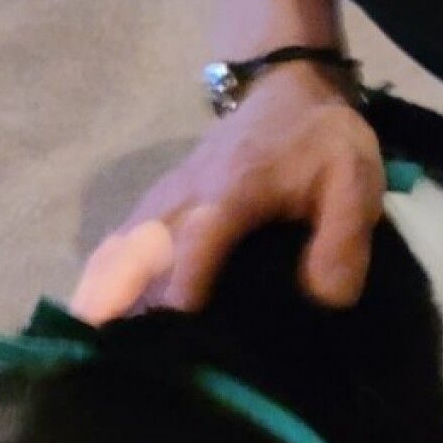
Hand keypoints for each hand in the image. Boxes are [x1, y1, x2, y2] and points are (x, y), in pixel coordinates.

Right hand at [72, 62, 384, 319]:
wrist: (287, 88)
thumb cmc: (320, 140)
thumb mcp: (353, 179)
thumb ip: (343, 239)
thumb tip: (323, 300)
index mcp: (231, 191)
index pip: (198, 241)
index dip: (183, 286)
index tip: (173, 330)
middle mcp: (184, 197)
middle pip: (136, 250)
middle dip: (115, 299)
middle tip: (101, 353)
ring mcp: (162, 201)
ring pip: (118, 250)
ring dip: (101, 296)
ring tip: (89, 349)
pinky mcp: (154, 209)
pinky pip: (117, 248)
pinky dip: (102, 282)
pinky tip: (94, 325)